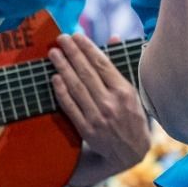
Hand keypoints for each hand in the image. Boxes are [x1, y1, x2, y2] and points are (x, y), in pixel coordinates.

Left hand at [51, 34, 151, 186]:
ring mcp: (98, 117)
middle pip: (87, 73)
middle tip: (61, 38)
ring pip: (76, 88)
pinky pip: (71, 107)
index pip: (103, 64)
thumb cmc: (133, 116)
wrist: (130, 151)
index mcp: (125, 91)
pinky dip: (61, 92)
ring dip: (63, 68)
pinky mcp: (87, 129)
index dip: (88, 48)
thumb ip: (120, 63)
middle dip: (72, 53)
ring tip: (54, 53)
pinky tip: (54, 78)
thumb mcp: (133, 89)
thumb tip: (113, 37)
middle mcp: (111, 103)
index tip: (77, 36)